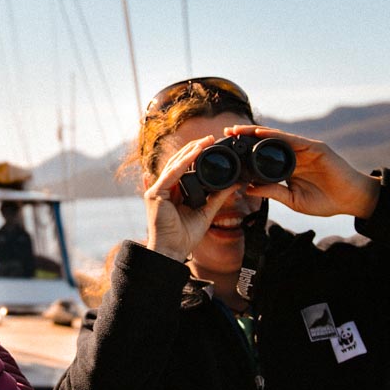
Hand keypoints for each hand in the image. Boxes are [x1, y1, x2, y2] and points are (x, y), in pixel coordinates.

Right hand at [142, 134, 239, 262]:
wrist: (172, 251)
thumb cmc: (184, 237)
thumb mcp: (206, 213)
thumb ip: (217, 197)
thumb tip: (234, 184)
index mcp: (173, 192)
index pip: (184, 169)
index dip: (196, 156)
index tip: (211, 146)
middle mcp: (163, 189)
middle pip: (178, 163)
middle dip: (194, 149)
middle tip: (210, 138)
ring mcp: (157, 190)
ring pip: (174, 164)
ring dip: (190, 151)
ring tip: (204, 141)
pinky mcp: (155, 194)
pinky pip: (171, 174)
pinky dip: (183, 162)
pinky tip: (194, 153)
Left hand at [224, 125, 380, 217]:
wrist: (351, 200)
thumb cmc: (325, 201)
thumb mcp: (293, 200)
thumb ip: (273, 192)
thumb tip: (248, 188)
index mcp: (288, 168)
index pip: (263, 156)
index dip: (246, 152)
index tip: (227, 150)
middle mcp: (294, 155)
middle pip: (266, 143)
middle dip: (246, 136)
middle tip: (226, 132)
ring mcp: (305, 150)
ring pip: (276, 138)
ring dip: (256, 132)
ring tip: (238, 129)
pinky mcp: (315, 148)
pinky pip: (292, 140)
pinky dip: (276, 136)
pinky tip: (261, 134)